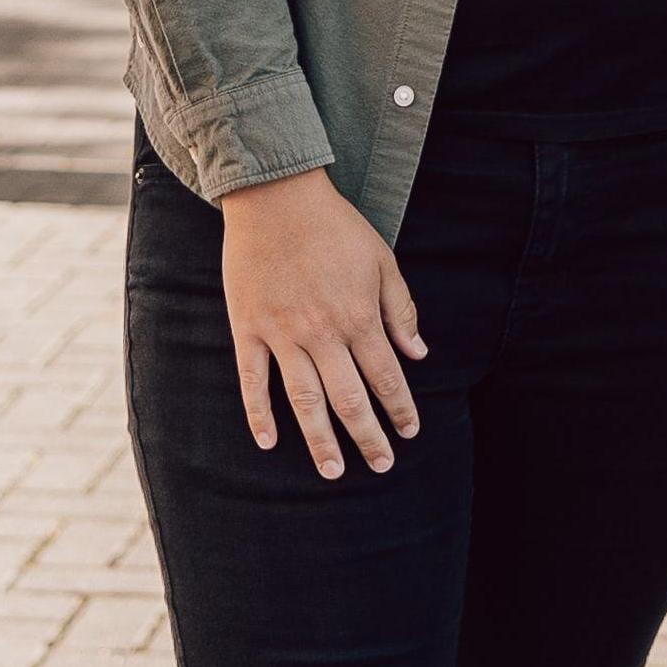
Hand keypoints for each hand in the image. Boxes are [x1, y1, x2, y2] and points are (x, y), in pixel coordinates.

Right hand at [218, 168, 425, 477]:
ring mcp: (282, 333)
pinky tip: (269, 442)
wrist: (276, 195)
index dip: (400, 408)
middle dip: (368, 436)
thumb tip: (418, 353)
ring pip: (304, 400)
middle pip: (348, 398)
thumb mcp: (380, 259)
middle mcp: (321, 332)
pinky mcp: (248, 329)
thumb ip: (400, 309)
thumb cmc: (334, 226)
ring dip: (320, 439)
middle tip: (380, 466)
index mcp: (357, 315)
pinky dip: (259, 414)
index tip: (409, 432)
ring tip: (333, 471)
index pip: (385, 375)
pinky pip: (253, 381)